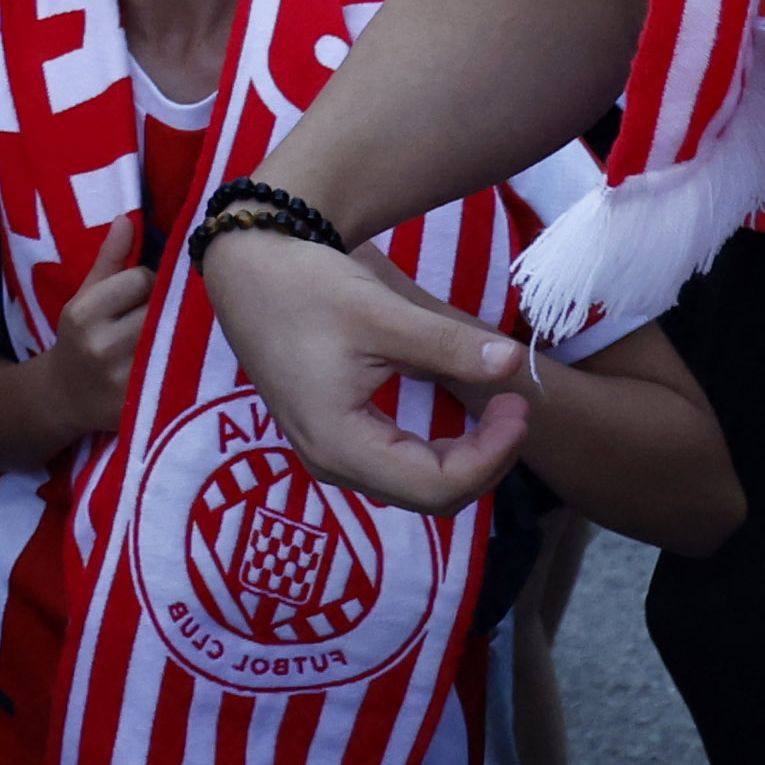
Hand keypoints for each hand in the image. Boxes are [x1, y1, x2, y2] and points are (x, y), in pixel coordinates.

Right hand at [22, 223, 158, 438]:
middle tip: (159, 313)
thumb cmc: (79, 338)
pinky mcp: (141, 405)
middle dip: (165, 307)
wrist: (64, 397)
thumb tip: (127, 218)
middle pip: (160, 308)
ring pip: (173, 338)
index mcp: (83, 314)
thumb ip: (109, 258)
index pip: (142, 279)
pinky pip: (178, 371)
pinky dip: (182, 362)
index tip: (141, 293)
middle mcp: (101, 347)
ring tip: (168, 334)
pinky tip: (174, 360)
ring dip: (177, 333)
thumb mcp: (85, 296)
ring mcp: (122, 380)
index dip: (148, 282)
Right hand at [193, 217, 538, 517]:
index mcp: (341, 444)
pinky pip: (396, 466)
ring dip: (464, 458)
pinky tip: (458, 416)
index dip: (492, 455)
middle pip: (429, 496)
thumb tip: (514, 363)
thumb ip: (449, 345)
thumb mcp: (382, 313)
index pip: (437, 485)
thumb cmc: (305, 287)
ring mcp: (328, 453)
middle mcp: (332, 462)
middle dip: (485, 460)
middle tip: (515, 406)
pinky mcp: (331, 436)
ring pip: (415, 486)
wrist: (245, 267)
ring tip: (496, 410)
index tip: (519, 404)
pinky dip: (438, 451)